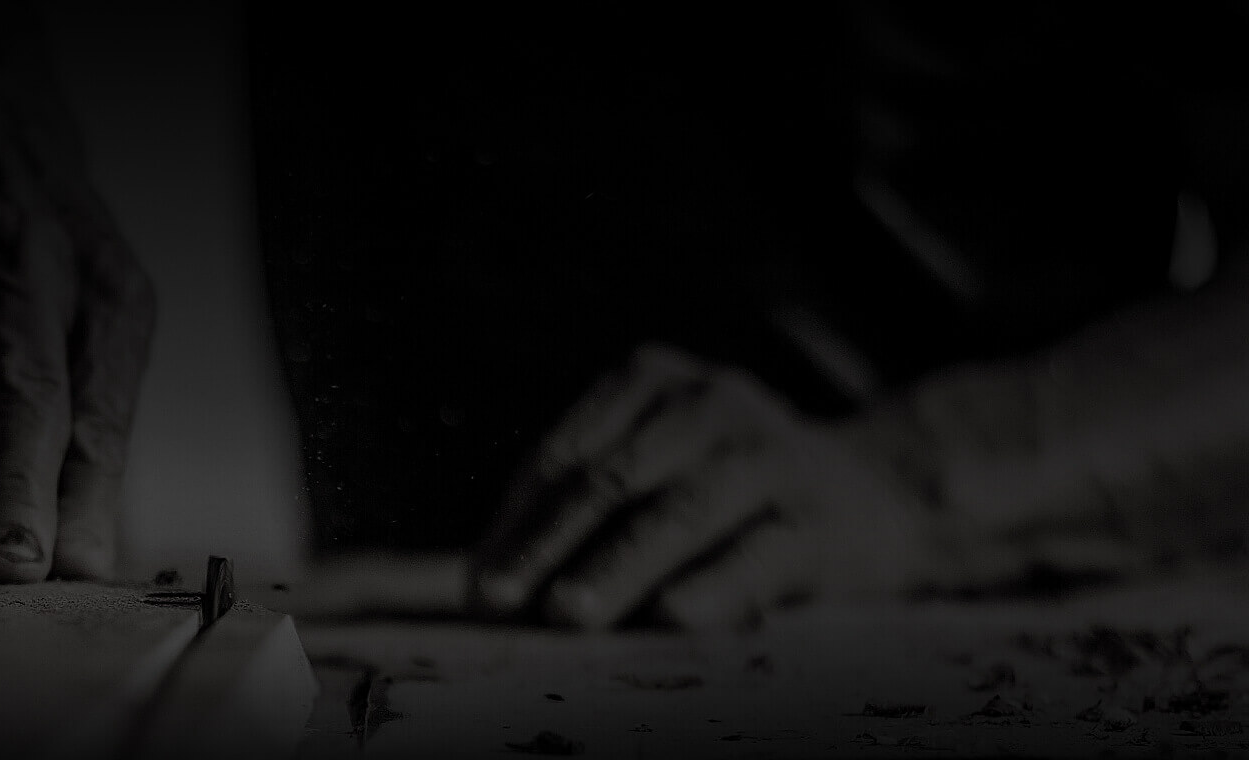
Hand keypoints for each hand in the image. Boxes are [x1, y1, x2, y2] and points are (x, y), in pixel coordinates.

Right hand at [0, 85, 154, 584]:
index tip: (68, 574)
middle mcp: (37, 263)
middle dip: (19, 467)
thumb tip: (80, 568)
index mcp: (106, 305)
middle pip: (30, 375)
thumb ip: (80, 434)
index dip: (85, 494)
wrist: (0, 108)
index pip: (95, 418)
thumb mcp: (88, 327)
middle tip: (9, 552)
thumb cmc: (43, 257)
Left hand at [466, 345, 1131, 632]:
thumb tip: (484, 583)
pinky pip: (755, 555)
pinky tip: (673, 615)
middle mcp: (708, 403)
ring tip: (568, 612)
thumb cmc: (730, 495)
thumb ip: (584, 513)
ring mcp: (768, 453)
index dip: (517, 520)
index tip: (476, 582)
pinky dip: (712, 586)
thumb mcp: (658, 473)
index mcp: (653, 383)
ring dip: (617, 566)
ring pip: (678, 513)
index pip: (567, 453)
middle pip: (612, 478)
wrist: (877, 494)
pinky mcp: (818, 516)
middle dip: (549, 544)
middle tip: (501, 598)